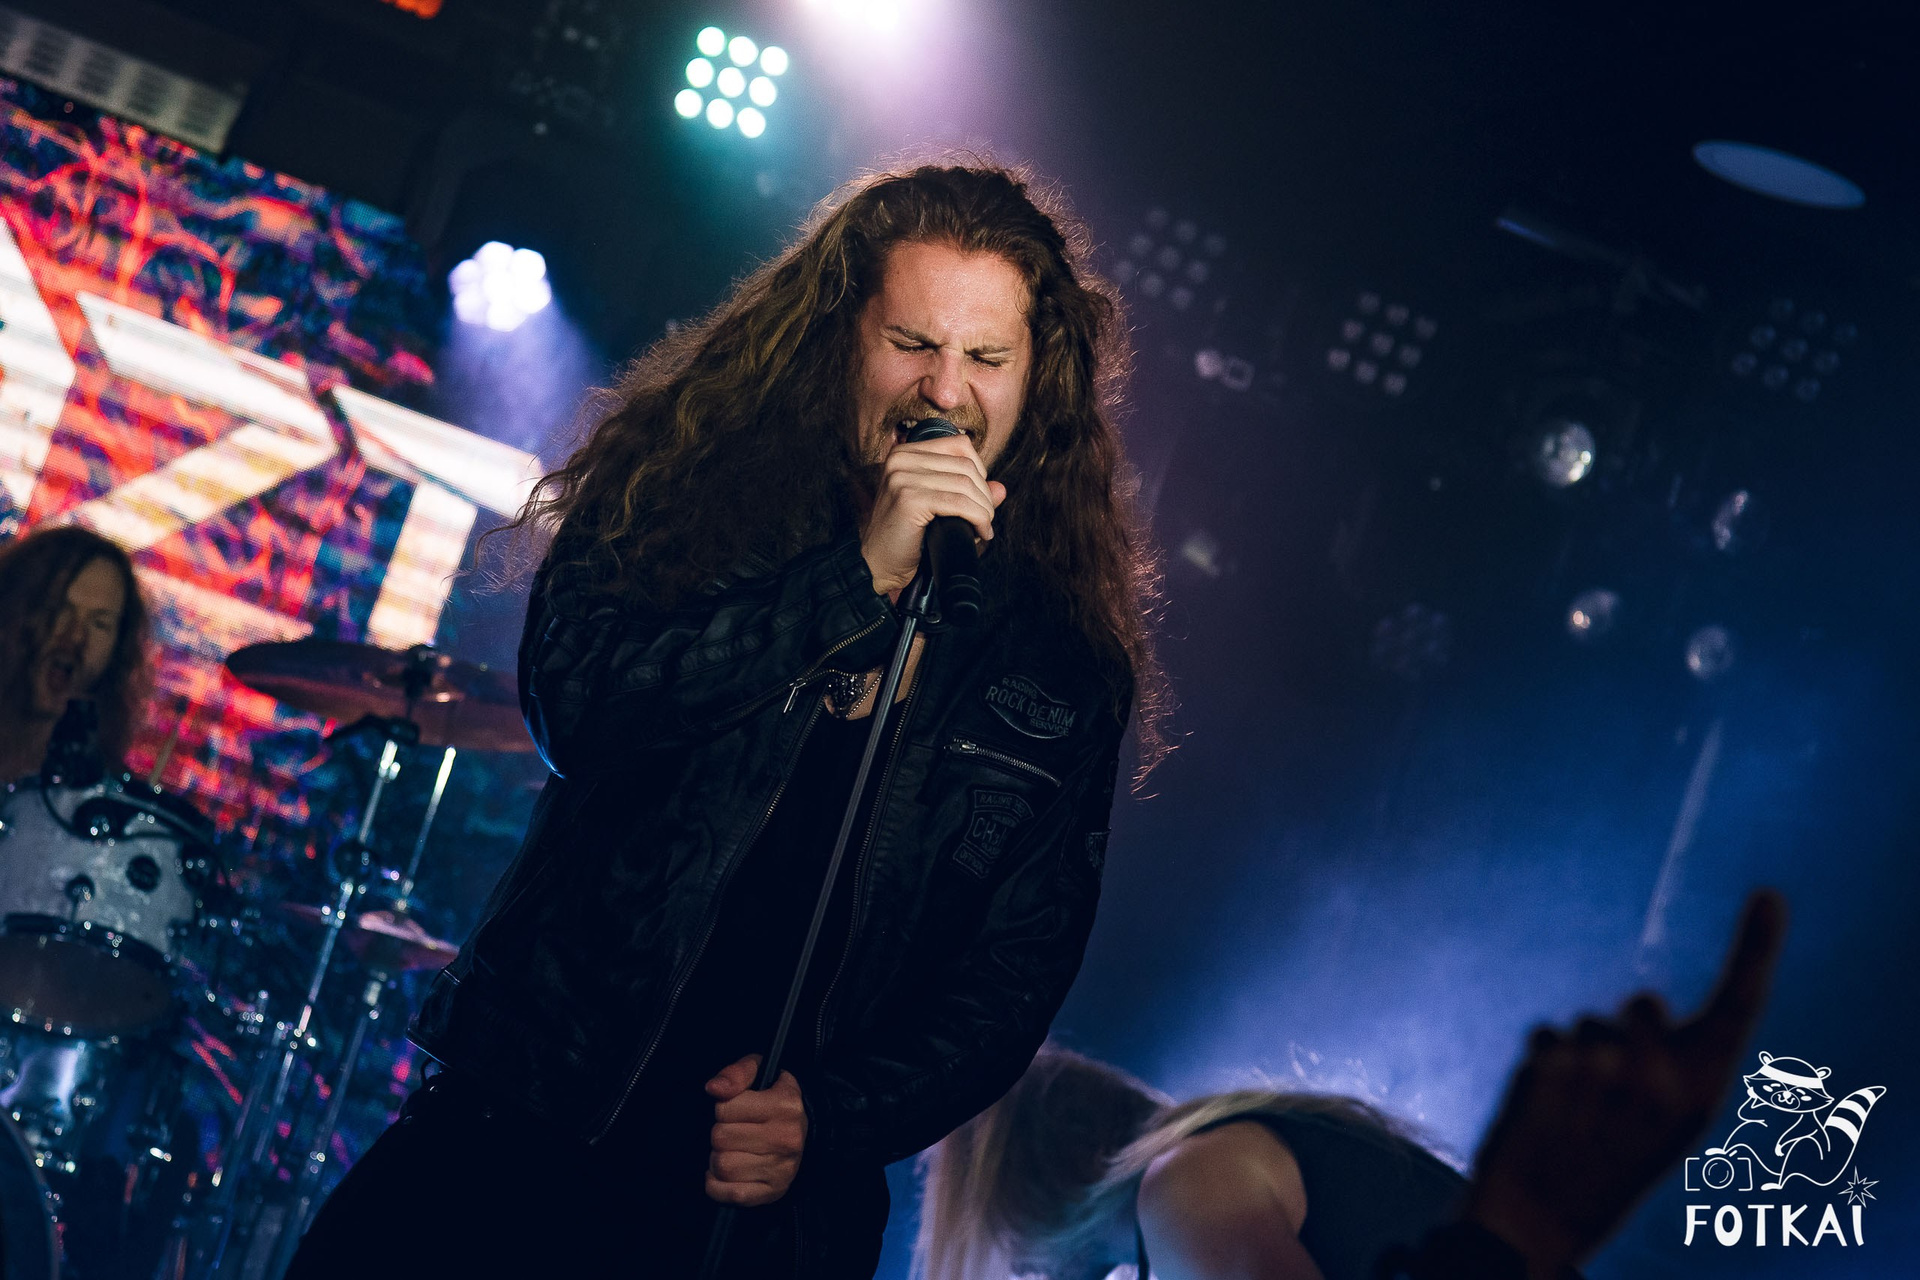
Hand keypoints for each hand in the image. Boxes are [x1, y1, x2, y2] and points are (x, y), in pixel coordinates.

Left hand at [704, 1054, 807, 1206]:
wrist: (803, 1131)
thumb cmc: (774, 1099)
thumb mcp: (759, 1073)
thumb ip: (736, 1074)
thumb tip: (714, 1088)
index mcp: (785, 1105)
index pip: (724, 1109)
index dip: (723, 1108)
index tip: (736, 1109)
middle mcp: (787, 1138)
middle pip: (720, 1139)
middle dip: (719, 1133)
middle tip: (733, 1130)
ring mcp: (781, 1168)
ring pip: (722, 1166)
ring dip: (718, 1158)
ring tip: (732, 1150)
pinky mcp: (773, 1191)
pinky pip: (731, 1193)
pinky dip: (718, 1185)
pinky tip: (726, 1173)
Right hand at [860, 431, 1004, 597]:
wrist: (876, 565)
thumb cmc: (905, 537)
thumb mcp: (936, 507)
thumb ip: (966, 493)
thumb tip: (1001, 489)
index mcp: (905, 453)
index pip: (959, 445)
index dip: (980, 471)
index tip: (980, 497)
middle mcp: (901, 459)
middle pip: (965, 465)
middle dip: (984, 495)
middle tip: (985, 519)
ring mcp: (902, 477)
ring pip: (965, 484)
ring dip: (983, 509)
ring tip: (983, 528)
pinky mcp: (909, 499)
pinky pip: (959, 503)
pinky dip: (977, 519)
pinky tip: (979, 532)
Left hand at [1464, 889, 1785, 1277]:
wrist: (1539, 1223)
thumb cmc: (1607, 1168)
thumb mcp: (1661, 1128)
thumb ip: (1666, 1065)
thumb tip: (1649, 1003)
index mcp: (1702, 1096)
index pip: (1738, 1009)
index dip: (1755, 950)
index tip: (1769, 895)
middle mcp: (1662, 1080)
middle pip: (1644, 1004)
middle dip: (1624, 1029)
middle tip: (1608, 1093)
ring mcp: (1606, 1071)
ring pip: (1588, 1025)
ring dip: (1577, 1055)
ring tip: (1570, 1113)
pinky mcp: (1550, 1065)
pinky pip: (1546, 1036)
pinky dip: (1540, 1064)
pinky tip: (1538, 1109)